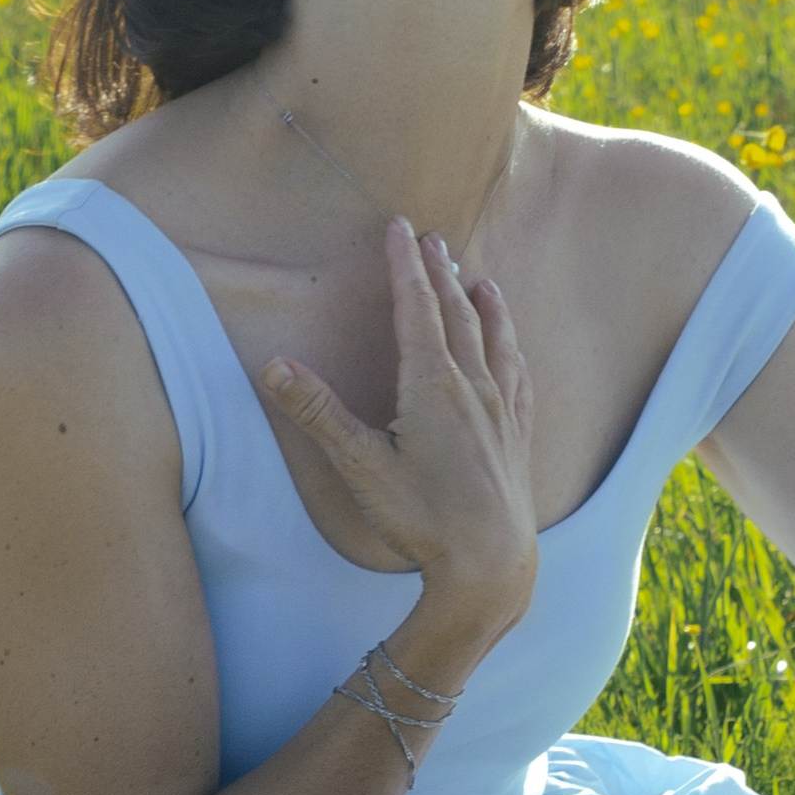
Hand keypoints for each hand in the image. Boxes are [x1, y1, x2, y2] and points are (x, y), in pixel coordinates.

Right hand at [259, 221, 539, 642]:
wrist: (492, 566)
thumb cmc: (425, 519)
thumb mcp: (361, 467)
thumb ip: (319, 415)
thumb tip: (275, 366)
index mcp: (433, 385)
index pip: (416, 308)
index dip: (405, 266)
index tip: (400, 228)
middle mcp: (473, 388)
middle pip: (456, 315)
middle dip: (441, 274)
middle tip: (432, 239)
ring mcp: (501, 412)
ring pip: (495, 341)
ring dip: (485, 306)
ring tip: (481, 280)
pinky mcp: (518, 438)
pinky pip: (518, 379)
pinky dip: (513, 351)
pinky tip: (514, 352)